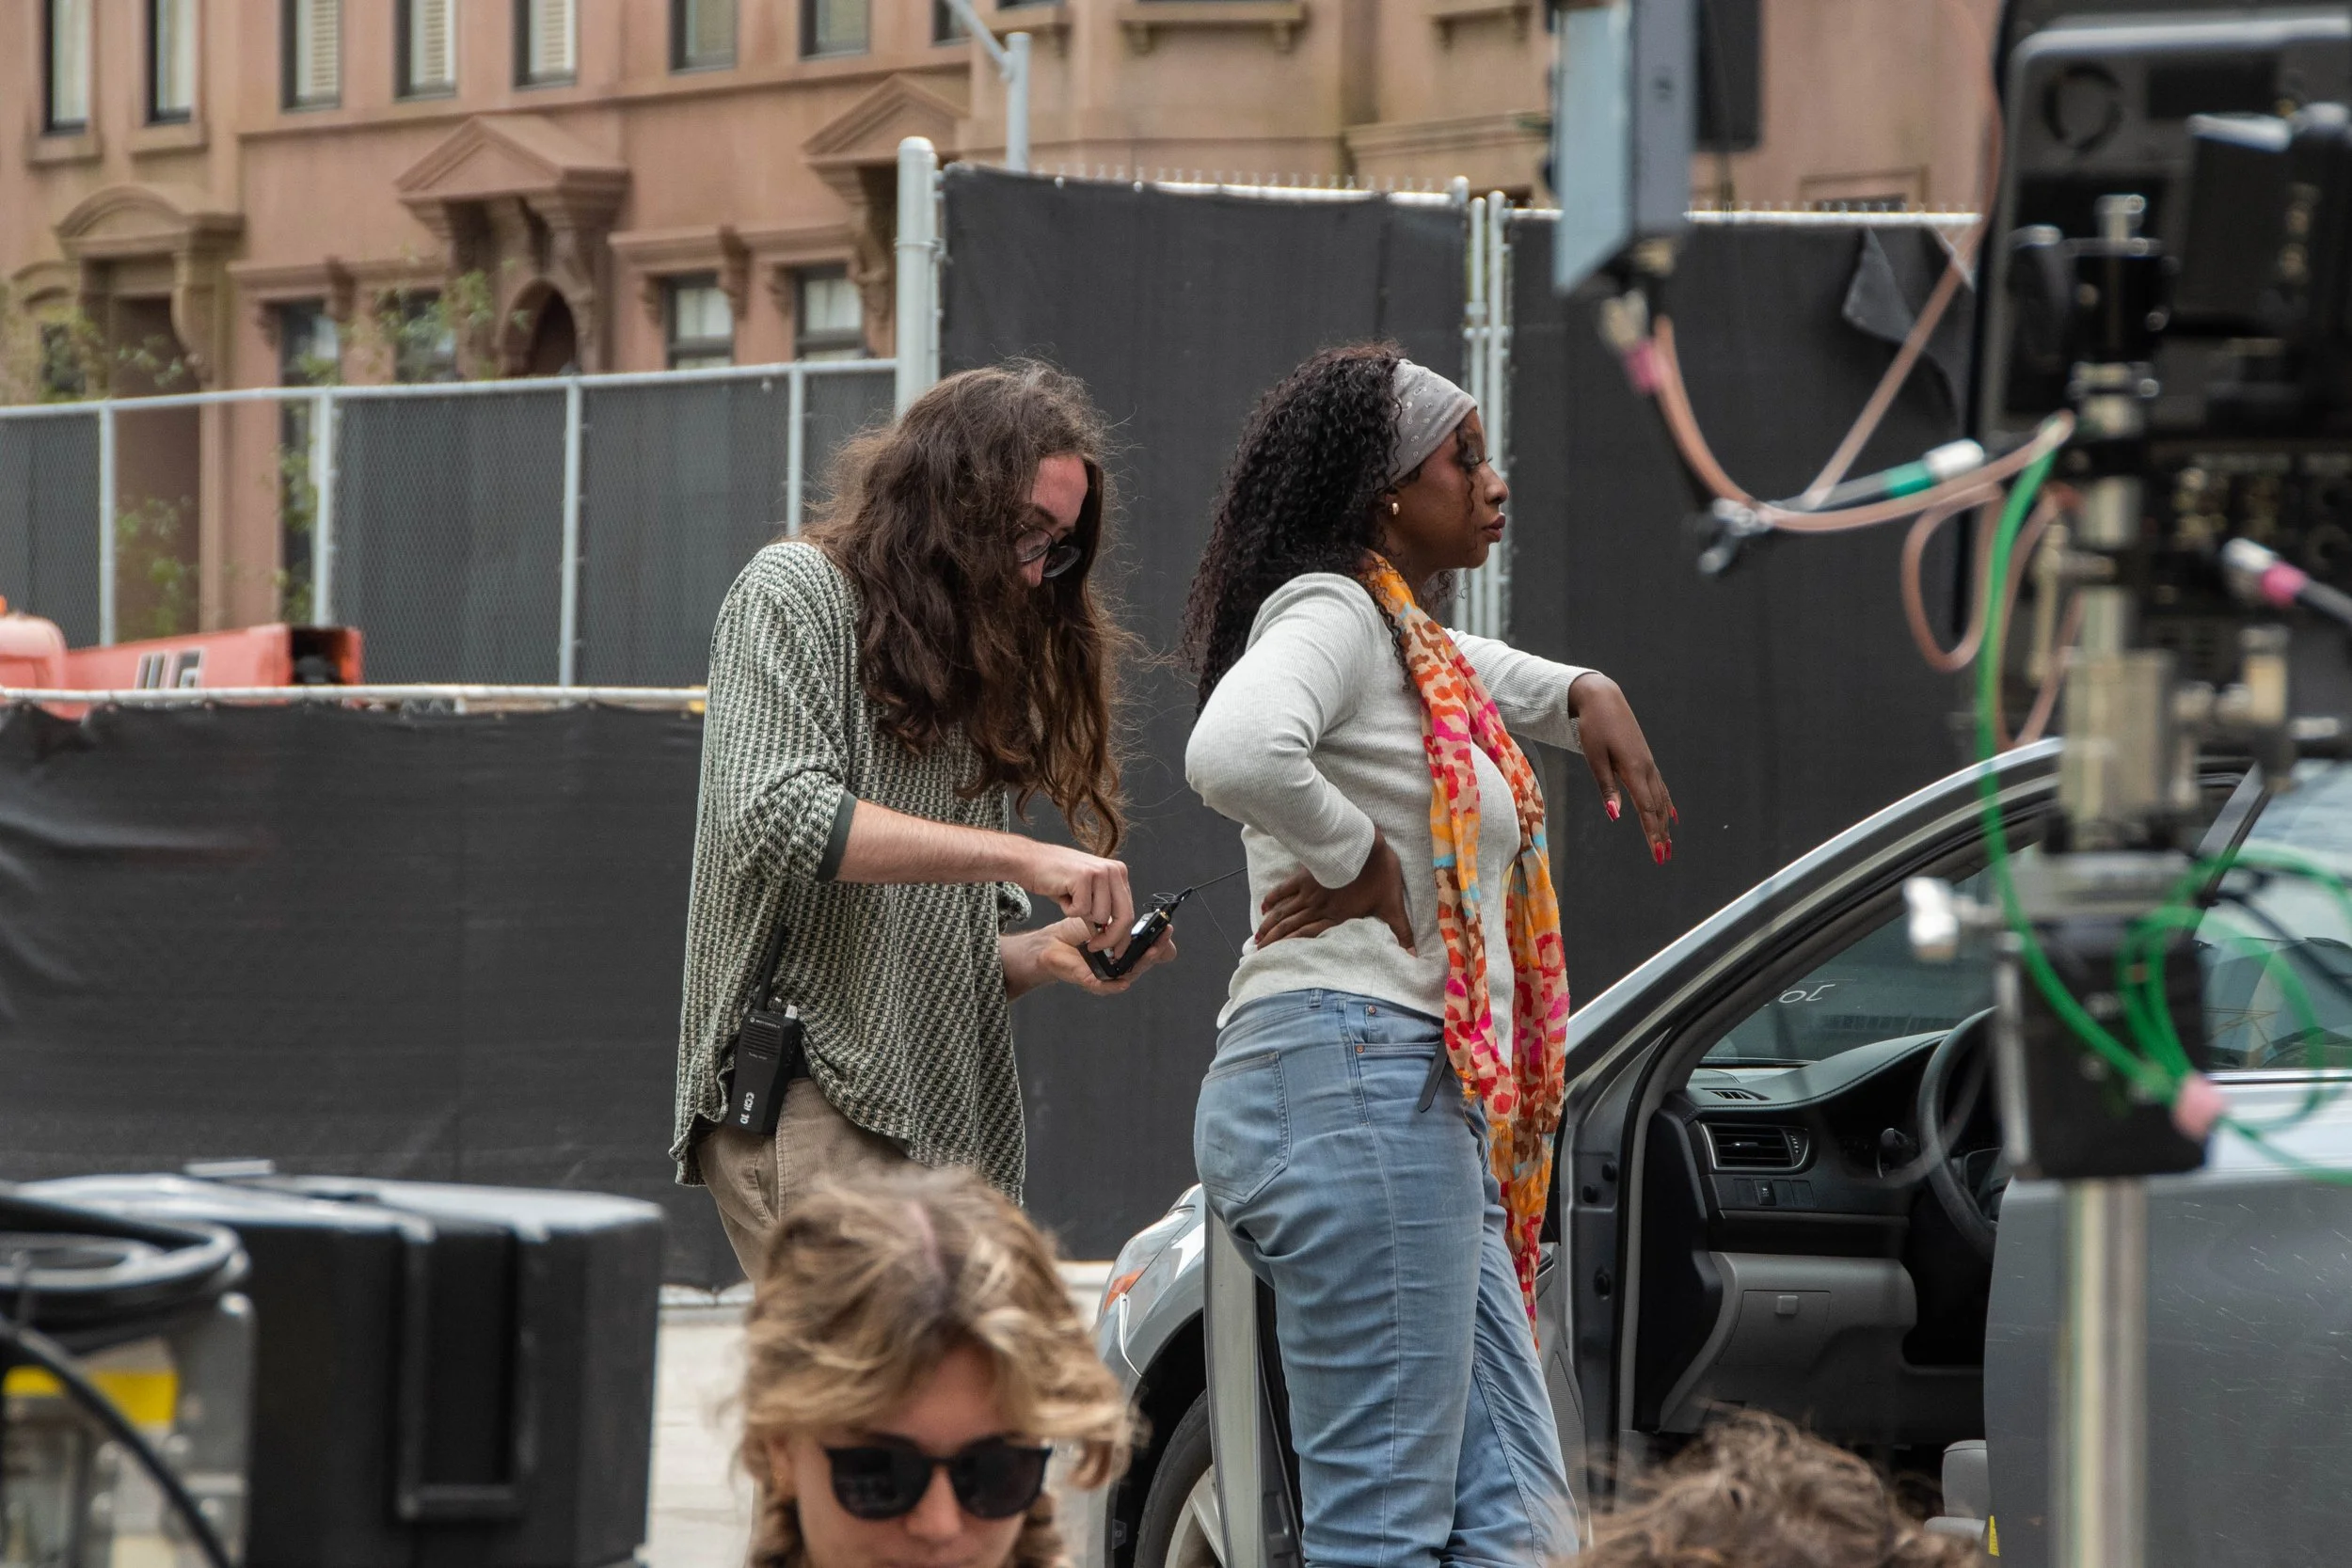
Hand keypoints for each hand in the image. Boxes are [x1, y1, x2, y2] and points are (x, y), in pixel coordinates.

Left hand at [1004, 917, 1178, 998]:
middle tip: (1163, 937)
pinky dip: (1115, 986)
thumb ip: (1123, 921)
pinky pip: (1106, 987)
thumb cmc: (1078, 931)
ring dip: (1142, 964)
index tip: (1167, 928)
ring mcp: (1108, 974)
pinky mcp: (1092, 981)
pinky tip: (1123, 981)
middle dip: (1157, 950)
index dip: (1162, 942)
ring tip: (1149, 951)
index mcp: (1127, 950)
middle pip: (1145, 962)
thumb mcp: (1104, 921)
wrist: (1052, 941)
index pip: (1151, 950)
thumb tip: (1146, 915)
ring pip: (1130, 974)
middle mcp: (1121, 964)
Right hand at [1017, 843, 1135, 953]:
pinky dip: (1068, 909)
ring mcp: (1100, 871)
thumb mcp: (1087, 892)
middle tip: (1095, 947)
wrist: (1029, 860)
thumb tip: (1111, 937)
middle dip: (1110, 938)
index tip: (1117, 951)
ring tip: (1070, 899)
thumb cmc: (1055, 876)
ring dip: (1080, 915)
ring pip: (1100, 916)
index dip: (1123, 935)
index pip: (1129, 911)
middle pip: (1123, 917)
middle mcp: (1113, 870)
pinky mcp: (1084, 876)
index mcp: (1118, 872)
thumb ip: (1102, 908)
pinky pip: (1081, 910)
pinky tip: (1062, 894)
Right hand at [1255, 829, 1416, 951]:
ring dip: (1269, 925)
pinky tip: (1264, 907)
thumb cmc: (1380, 874)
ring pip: (1283, 911)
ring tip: (1256, 938)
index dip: (1290, 950)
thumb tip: (1414, 955)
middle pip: (1289, 927)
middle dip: (1273, 941)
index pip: (1308, 938)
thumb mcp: (1392, 905)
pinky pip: (1284, 889)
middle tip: (1256, 954)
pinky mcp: (1306, 875)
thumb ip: (1400, 932)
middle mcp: (1318, 907)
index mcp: (1336, 917)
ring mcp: (1309, 891)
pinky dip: (1273, 899)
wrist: (1365, 842)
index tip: (1274, 961)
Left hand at [1570, 672, 1675, 863]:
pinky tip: (1670, 816)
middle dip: (1660, 834)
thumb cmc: (1593, 728)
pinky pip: (1660, 787)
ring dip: (1664, 823)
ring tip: (1668, 844)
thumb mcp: (1594, 758)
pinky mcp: (1645, 760)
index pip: (1646, 809)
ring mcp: (1648, 763)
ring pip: (1661, 799)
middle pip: (1656, 808)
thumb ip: (1606, 787)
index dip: (1652, 833)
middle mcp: (1646, 768)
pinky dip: (1666, 804)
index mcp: (1634, 769)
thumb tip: (1615, 816)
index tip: (1657, 854)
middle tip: (1663, 858)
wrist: (1603, 699)